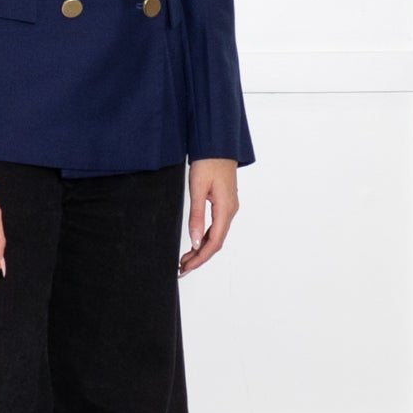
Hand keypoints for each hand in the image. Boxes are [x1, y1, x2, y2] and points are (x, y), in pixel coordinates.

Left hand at [178, 159, 238, 275]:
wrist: (218, 144)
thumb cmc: (208, 162)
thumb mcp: (198, 189)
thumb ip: (196, 216)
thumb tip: (195, 241)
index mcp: (225, 209)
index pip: (214, 242)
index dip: (200, 258)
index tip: (186, 267)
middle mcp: (230, 211)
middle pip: (216, 243)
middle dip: (199, 258)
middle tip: (182, 268)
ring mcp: (229, 208)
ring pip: (217, 236)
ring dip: (202, 249)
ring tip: (185, 259)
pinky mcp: (225, 204)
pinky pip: (217, 227)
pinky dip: (205, 238)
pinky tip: (195, 243)